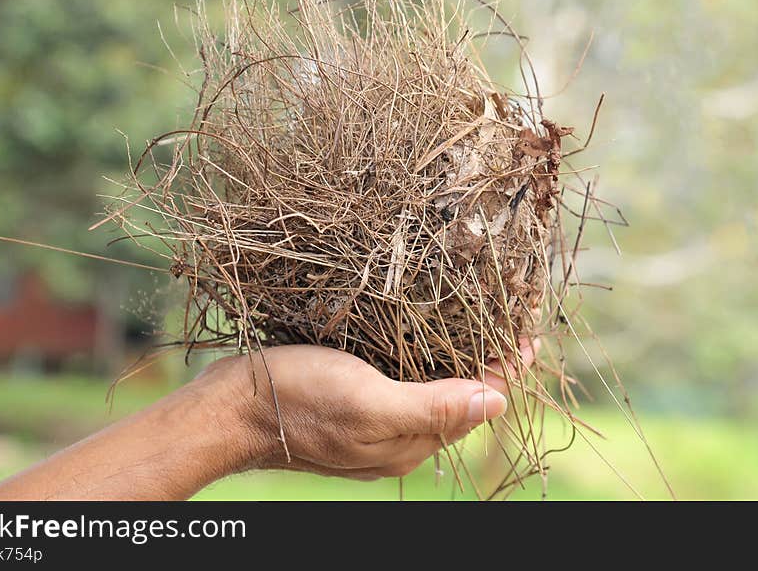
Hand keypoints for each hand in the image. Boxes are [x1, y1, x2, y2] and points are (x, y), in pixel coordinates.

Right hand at [194, 345, 508, 480]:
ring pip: (429, 385)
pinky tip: (418, 330)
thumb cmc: (298, 399)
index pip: (477, 403)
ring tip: (473, 317)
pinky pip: (400, 379)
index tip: (528, 332)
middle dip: (484, 360)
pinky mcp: (351, 402)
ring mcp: (374, 420)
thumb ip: (433, 406)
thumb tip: (497, 402)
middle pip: (457, 395)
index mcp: (411, 440)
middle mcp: (398, 435)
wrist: (230, 409)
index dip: (505, 368)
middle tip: (505, 318)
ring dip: (454, 354)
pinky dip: (419, 355)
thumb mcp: (370, 401)